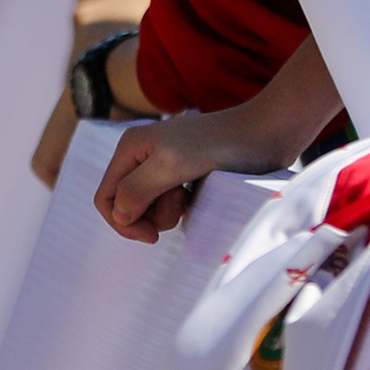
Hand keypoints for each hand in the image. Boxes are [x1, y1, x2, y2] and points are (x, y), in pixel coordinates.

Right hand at [94, 97, 291, 243]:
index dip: (122, 222)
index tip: (151, 236)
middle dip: (149, 215)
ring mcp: (162, 163)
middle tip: (179, 208)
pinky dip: (180, 207)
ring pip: (148, 205)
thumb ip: (138, 190)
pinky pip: (167, 201)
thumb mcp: (171, 166)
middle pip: (126, 204)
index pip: (105, 197)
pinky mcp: (183, 173)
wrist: (264, 133)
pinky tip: (197, 196)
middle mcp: (141, 154)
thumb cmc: (220, 145)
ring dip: (166, 212)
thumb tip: (119, 216)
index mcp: (130, 147)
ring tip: (190, 198)